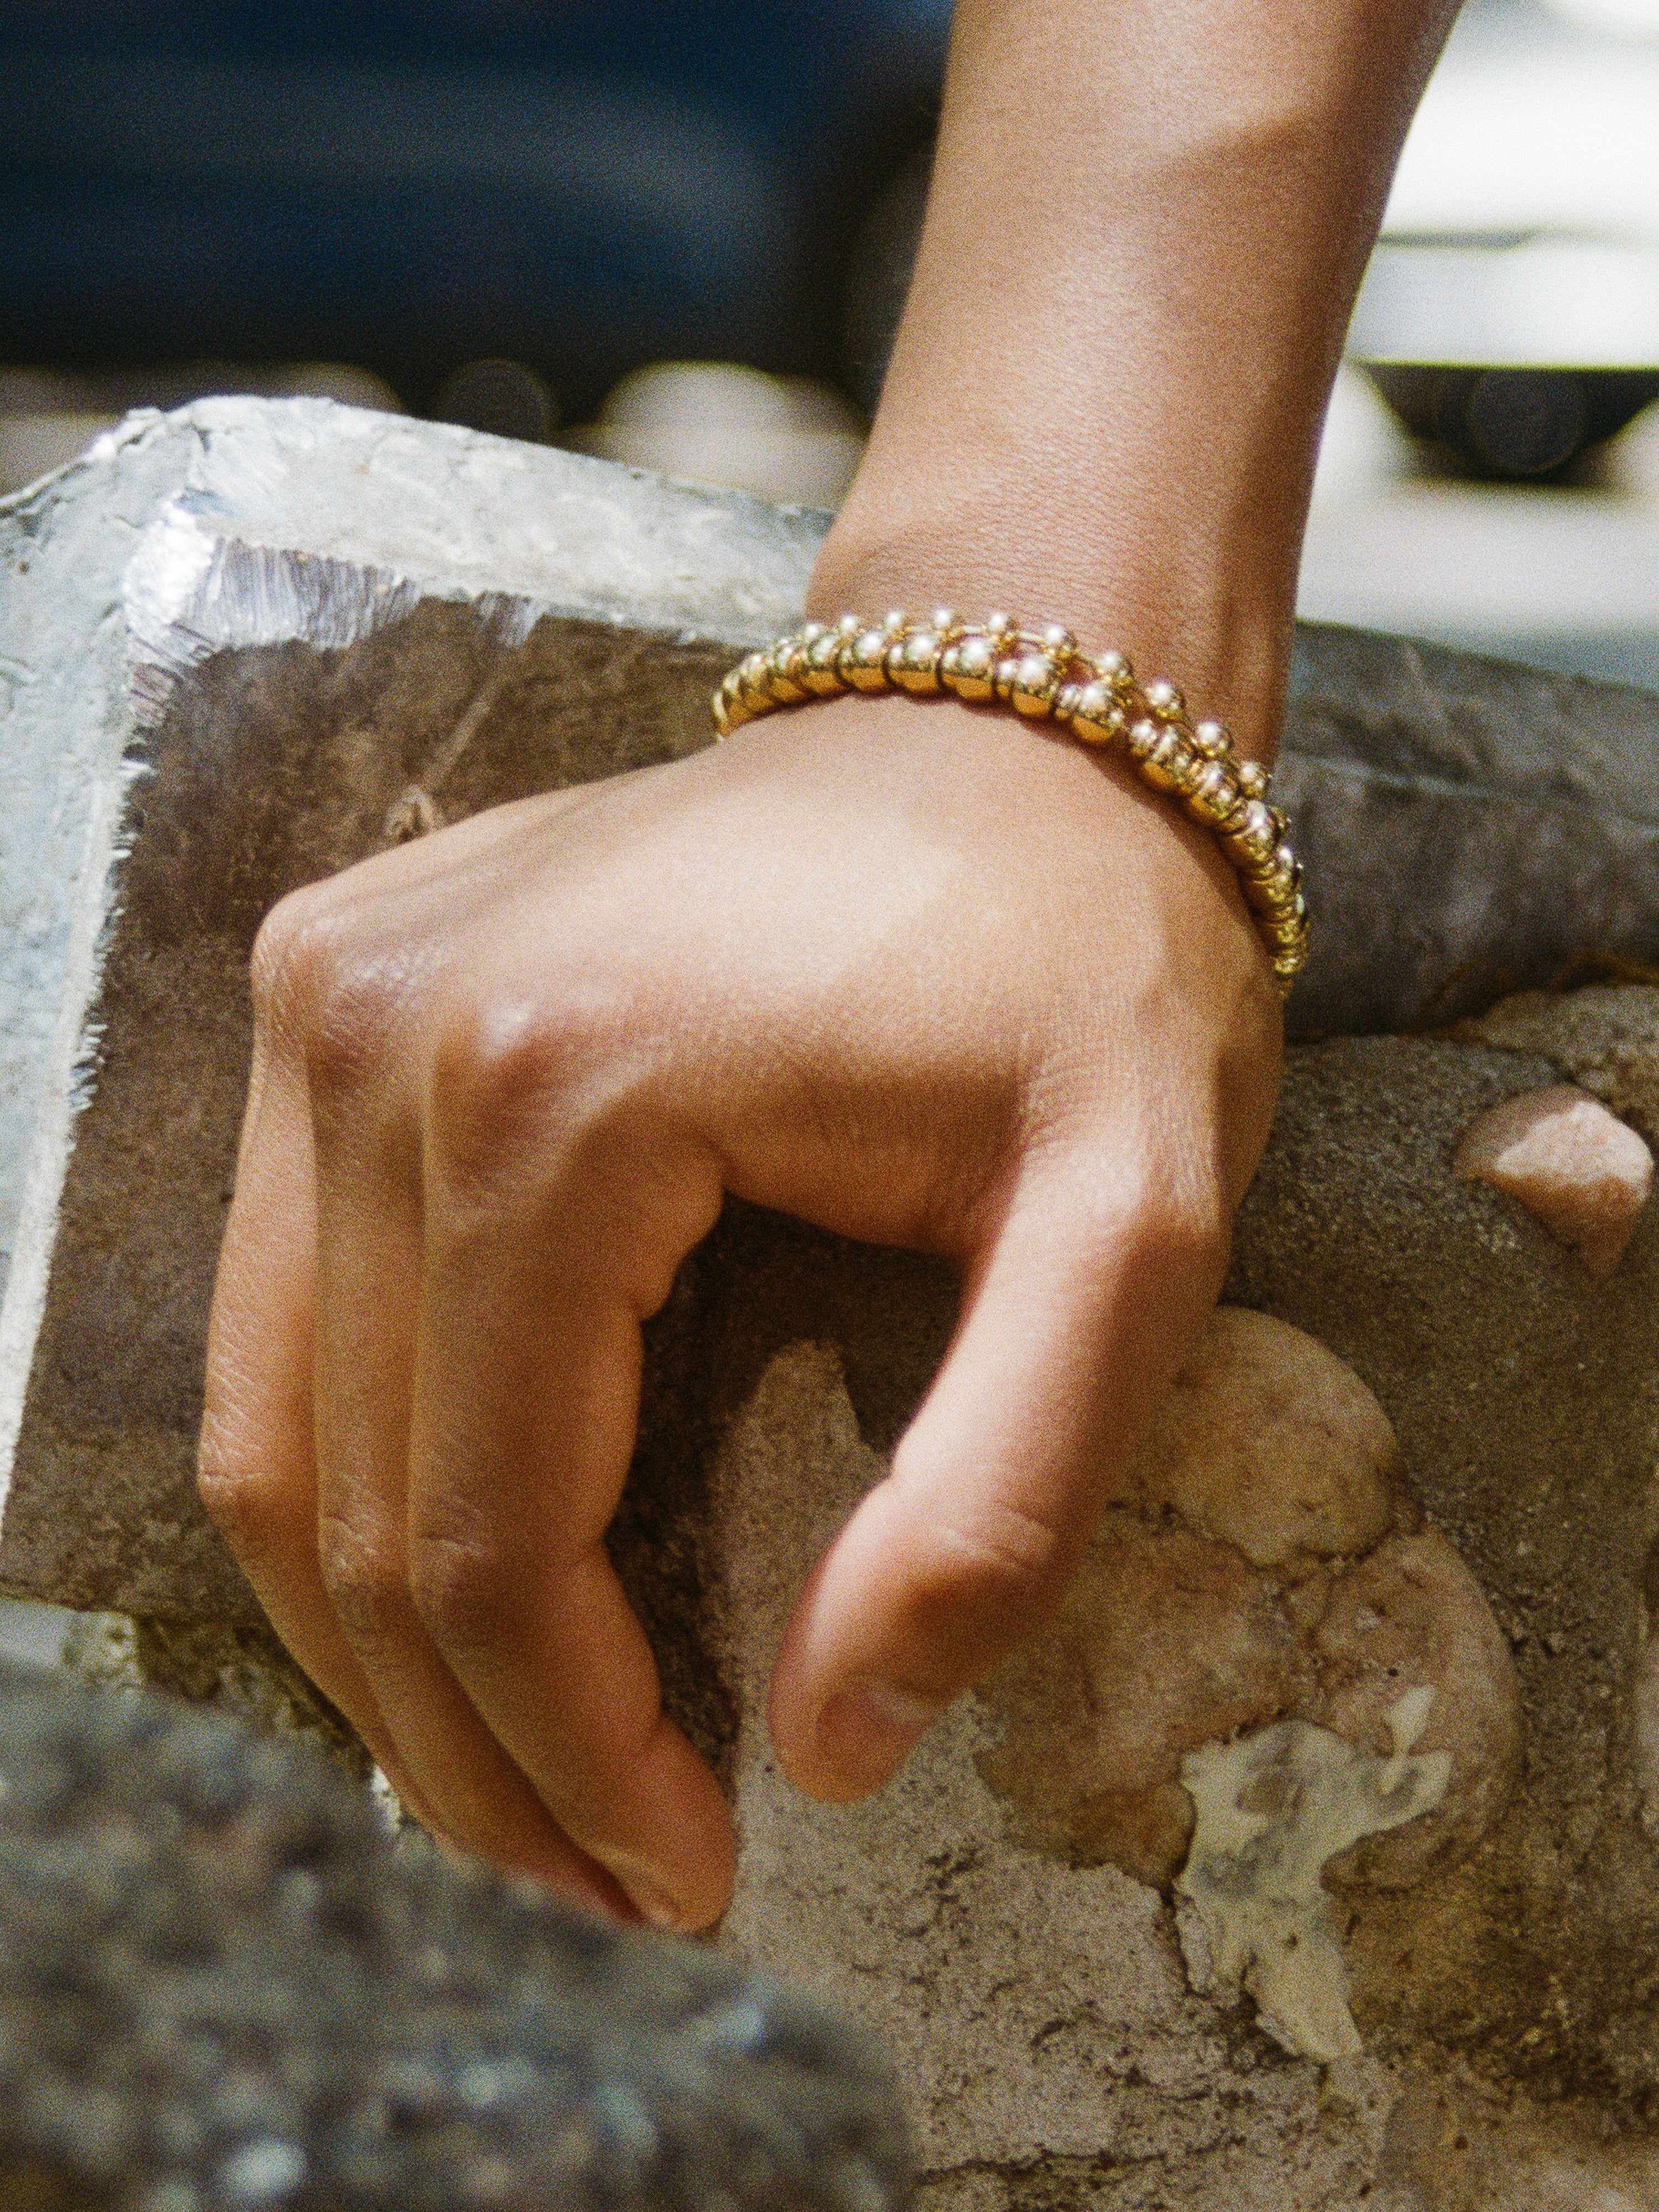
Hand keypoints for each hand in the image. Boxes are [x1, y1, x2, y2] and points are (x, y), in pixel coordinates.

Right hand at [198, 689, 1281, 1929]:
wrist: (1008, 726)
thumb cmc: (1084, 964)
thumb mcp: (1139, 1227)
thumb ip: (1006, 1497)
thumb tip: (836, 1738)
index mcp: (553, 1093)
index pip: (496, 1529)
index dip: (575, 1748)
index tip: (687, 1873)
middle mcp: (378, 1035)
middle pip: (354, 1501)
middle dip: (466, 1739)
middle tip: (599, 1880)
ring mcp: (325, 996)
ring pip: (272, 1426)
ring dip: (376, 1640)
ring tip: (515, 1777)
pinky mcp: (326, 990)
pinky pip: (280, 1313)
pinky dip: (351, 1482)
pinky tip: (454, 1582)